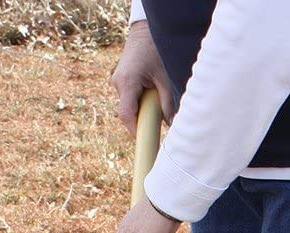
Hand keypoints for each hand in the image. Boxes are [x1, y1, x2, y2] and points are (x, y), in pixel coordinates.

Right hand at [111, 20, 174, 134]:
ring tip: (158, 103)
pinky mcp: (122, 82)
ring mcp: (118, 82)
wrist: (144, 32)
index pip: (126, 115)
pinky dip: (142, 103)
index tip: (146, 143)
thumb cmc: (155, 51)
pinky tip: (153, 96)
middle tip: (159, 126)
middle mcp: (119, 84)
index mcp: (127, 83)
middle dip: (143, 122)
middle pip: (128, 113)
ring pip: (130, 107)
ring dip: (144, 111)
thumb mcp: (165, 78)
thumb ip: (168, 102)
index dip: (135, 131)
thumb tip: (171, 125)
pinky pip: (131, 100)